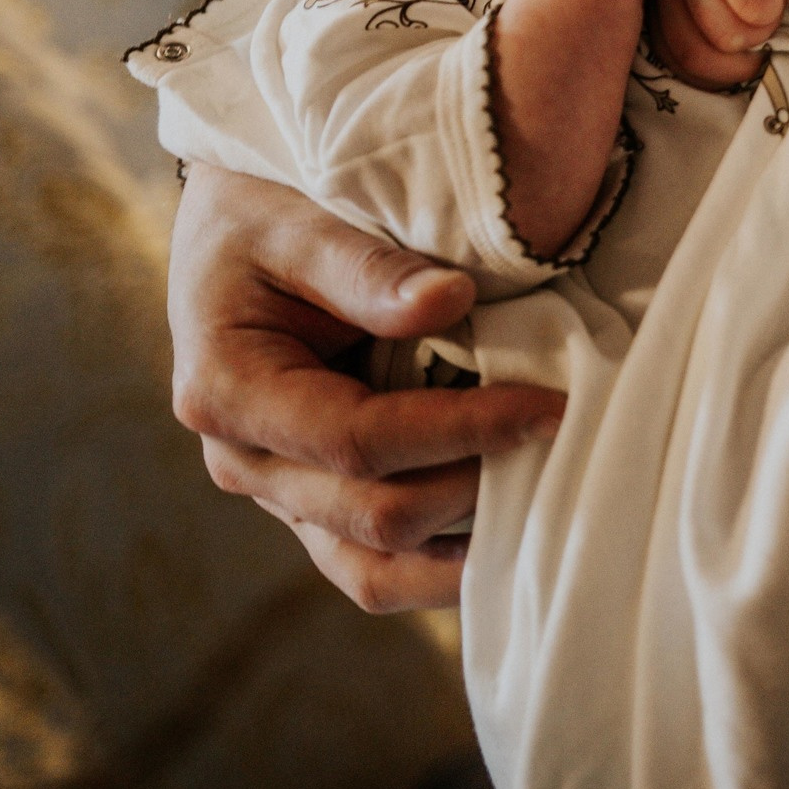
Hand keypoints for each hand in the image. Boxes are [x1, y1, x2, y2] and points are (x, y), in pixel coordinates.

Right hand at [169, 164, 565, 612]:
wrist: (231, 238)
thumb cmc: (263, 218)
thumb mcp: (300, 223)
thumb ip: (368, 269)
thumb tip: (449, 302)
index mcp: (227, 392)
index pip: (357, 440)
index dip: (458, 431)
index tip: (545, 407)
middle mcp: (245, 461)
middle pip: (372, 515)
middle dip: (474, 487)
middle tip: (561, 444)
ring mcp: (280, 494)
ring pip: (373, 570)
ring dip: (463, 549)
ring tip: (544, 504)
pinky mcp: (315, 506)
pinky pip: (377, 564)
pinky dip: (444, 562)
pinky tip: (510, 531)